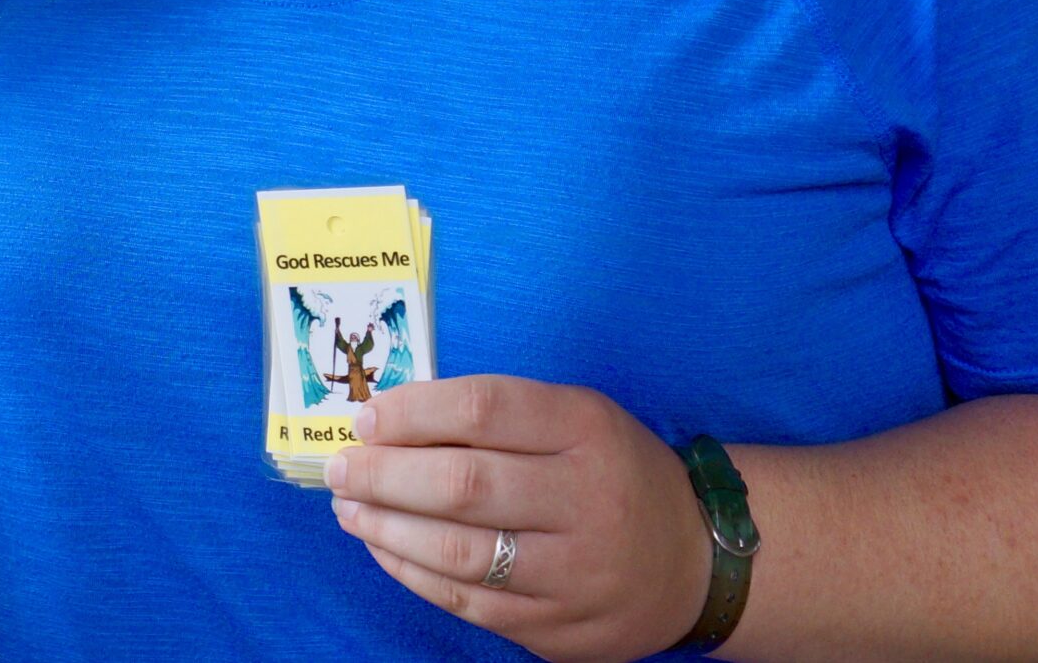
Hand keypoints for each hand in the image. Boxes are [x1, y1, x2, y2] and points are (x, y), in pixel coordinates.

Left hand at [324, 375, 710, 662]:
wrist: (698, 560)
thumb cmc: (611, 472)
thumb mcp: (576, 418)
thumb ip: (495, 414)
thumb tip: (389, 419)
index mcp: (587, 430)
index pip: (484, 409)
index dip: (412, 413)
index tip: (366, 418)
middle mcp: (587, 500)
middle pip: (465, 484)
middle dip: (385, 475)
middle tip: (340, 468)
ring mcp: (577, 572)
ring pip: (462, 552)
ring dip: (388, 528)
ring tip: (349, 507)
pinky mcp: (562, 629)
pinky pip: (470, 603)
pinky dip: (414, 573)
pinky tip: (385, 547)